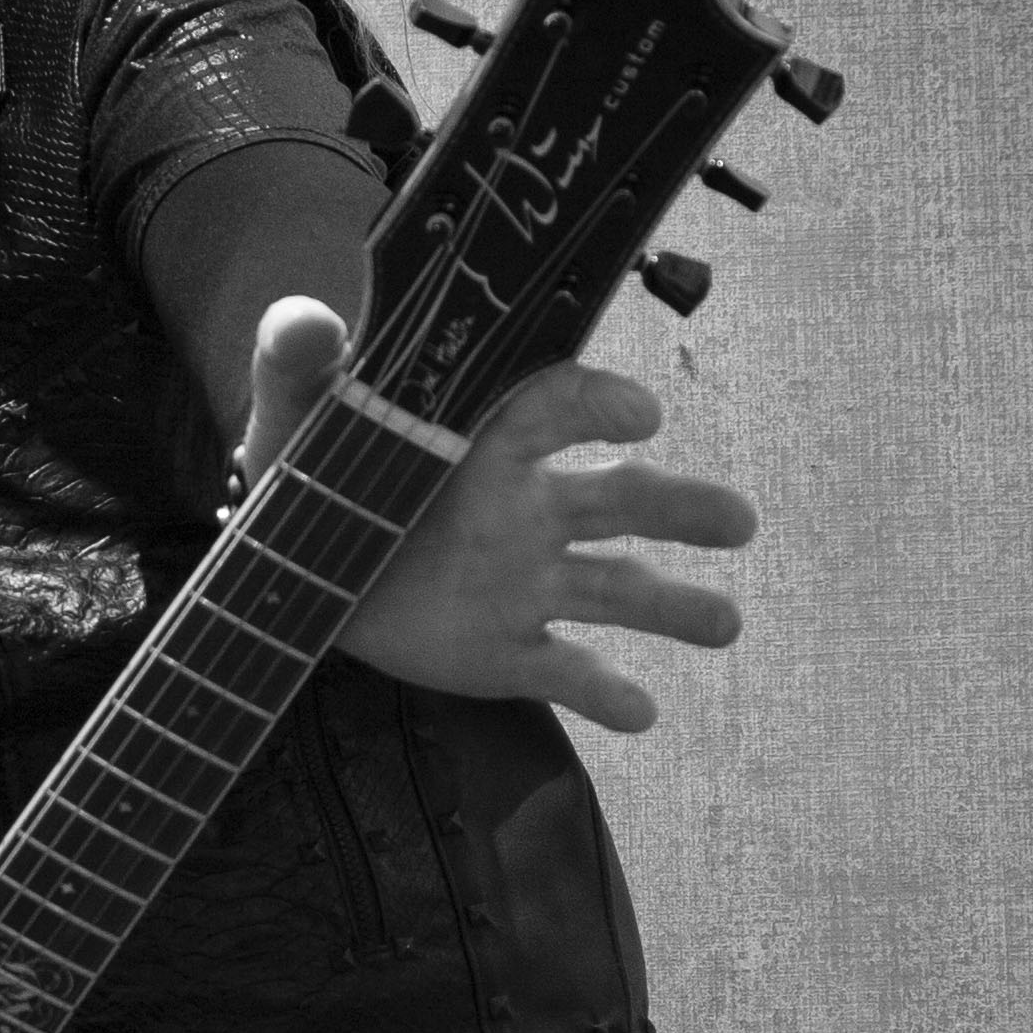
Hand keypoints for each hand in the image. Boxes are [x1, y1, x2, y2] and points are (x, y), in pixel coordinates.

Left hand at [244, 305, 754, 734]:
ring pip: (616, 592)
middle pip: (621, 501)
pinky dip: (604, 694)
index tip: (638, 415)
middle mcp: (527, 510)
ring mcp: (522, 584)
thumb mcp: (295, 405)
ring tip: (726, 623)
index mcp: (487, 442)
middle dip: (682, 509)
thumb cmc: (311, 467)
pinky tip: (641, 712)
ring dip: (674, 607)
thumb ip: (296, 358)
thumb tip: (306, 320)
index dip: (599, 406)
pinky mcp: (500, 653)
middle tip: (738, 521)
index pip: (559, 409)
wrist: (294, 562)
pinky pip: (563, 674)